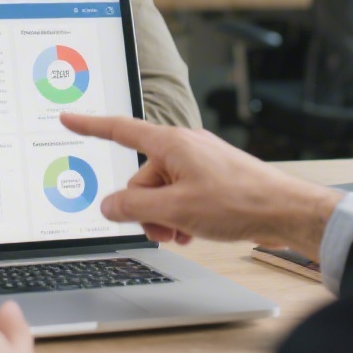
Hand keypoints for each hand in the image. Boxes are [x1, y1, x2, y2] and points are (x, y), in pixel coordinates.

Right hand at [60, 113, 342, 259]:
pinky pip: (182, 197)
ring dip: (165, 217)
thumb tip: (108, 206)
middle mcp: (184, 148)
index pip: (121, 131)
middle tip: (165, 229)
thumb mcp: (175, 209)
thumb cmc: (238, 201)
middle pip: (142, 179)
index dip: (91, 126)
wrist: (284, 211)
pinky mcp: (213, 179)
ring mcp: (200, 163)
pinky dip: (182, 216)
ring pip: (162, 193)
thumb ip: (134, 208)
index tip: (68, 118)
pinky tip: (194, 233)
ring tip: (184, 234)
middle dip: (145, 209)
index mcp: (171, 144)